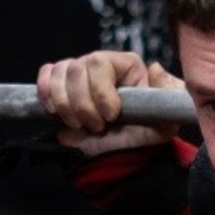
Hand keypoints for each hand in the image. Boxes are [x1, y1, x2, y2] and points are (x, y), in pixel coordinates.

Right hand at [36, 50, 183, 154]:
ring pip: (59, 74)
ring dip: (66, 106)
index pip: (100, 63)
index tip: (111, 116)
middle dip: (83, 105)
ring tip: (80, 125)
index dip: (100, 91)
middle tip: (97, 127)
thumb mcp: (165, 119)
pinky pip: (46, 75)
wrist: (124, 151)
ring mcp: (78, 72)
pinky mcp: (60, 84)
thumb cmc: (145, 131)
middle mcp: (100, 63)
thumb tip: (155, 68)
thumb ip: (168, 95)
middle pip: (76, 69)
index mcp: (126, 65)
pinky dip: (46, 94)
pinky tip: (56, 112)